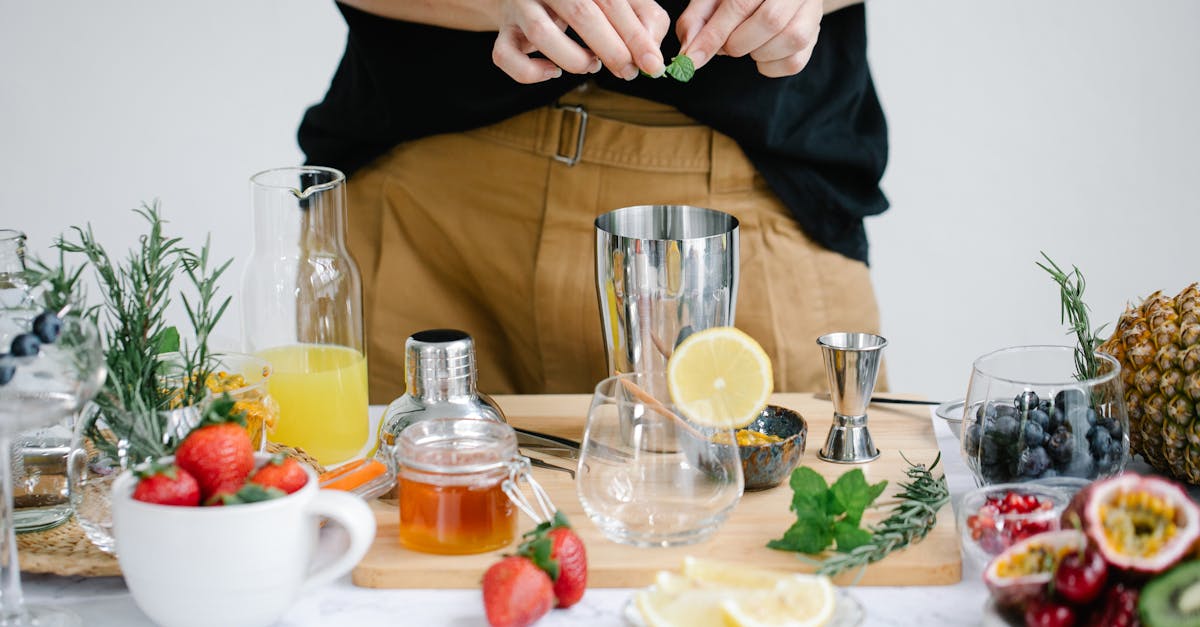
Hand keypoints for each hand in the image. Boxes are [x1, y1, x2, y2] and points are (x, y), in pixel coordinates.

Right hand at [493, 0, 669, 83]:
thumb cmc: (586, 2)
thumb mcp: (620, 2)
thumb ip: (643, 19)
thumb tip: (652, 54)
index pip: (612, 1)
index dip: (635, 36)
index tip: (652, 64)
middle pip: (580, 12)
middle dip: (611, 49)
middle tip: (627, 72)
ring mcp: (521, 6)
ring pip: (540, 34)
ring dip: (574, 59)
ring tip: (591, 65)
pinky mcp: (504, 31)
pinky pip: (506, 55)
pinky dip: (531, 72)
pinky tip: (553, 71)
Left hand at [678, 0, 822, 77]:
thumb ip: (696, 20)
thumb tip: (688, 54)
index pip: (739, 4)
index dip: (713, 35)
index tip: (692, 59)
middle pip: (770, 21)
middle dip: (738, 43)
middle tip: (726, 45)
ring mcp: (810, 10)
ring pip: (790, 40)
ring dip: (756, 53)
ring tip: (746, 43)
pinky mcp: (814, 34)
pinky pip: (795, 62)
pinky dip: (770, 66)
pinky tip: (760, 52)